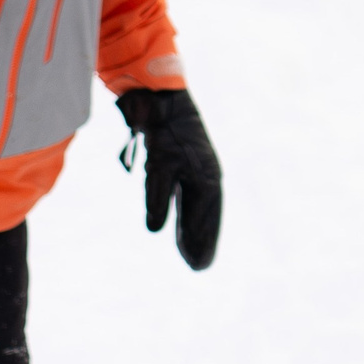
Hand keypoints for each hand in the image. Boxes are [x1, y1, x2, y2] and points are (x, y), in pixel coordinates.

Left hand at [118, 89, 221, 269]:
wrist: (156, 97)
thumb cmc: (163, 132)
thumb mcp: (160, 166)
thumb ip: (157, 198)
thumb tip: (155, 230)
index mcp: (207, 177)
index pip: (208, 217)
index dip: (204, 241)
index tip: (199, 266)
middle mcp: (203, 174)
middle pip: (204, 214)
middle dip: (200, 239)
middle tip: (196, 266)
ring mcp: (191, 168)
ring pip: (193, 206)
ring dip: (189, 228)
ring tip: (186, 250)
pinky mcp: (176, 163)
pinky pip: (181, 195)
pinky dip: (178, 211)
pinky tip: (168, 221)